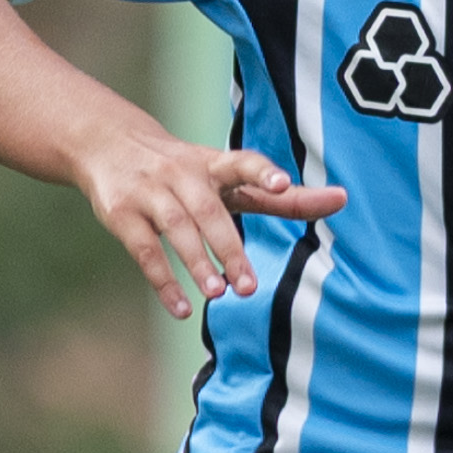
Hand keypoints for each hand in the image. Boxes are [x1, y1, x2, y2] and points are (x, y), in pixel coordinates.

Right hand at [74, 126, 347, 318]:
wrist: (110, 143)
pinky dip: (163, 281)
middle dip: (228, 247)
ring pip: (176, 228)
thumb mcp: (229, 179)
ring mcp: (150, 192)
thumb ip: (280, 196)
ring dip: (197, 262)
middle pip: (209, 209)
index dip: (262, 172)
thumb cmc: (188, 171)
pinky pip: (143, 250)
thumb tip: (342, 199)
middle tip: (250, 286)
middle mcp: (183, 174)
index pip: (243, 162)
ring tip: (218, 293)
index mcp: (215, 164)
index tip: (281, 183)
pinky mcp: (122, 214)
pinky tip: (182, 308)